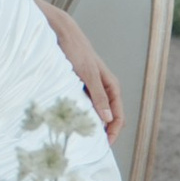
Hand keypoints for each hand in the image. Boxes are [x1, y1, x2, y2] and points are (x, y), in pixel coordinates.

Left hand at [42, 0, 121, 138]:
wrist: (61, 32)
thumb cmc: (76, 50)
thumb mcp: (87, 74)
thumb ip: (98, 95)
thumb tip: (108, 119)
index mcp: (112, 86)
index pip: (118, 116)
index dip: (114, 133)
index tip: (104, 146)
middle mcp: (104, 88)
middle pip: (108, 117)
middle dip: (103, 132)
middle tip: (91, 147)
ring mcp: (91, 88)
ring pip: (95, 112)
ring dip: (90, 124)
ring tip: (80, 138)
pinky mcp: (79, 86)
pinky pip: (83, 105)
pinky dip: (80, 115)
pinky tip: (71, 122)